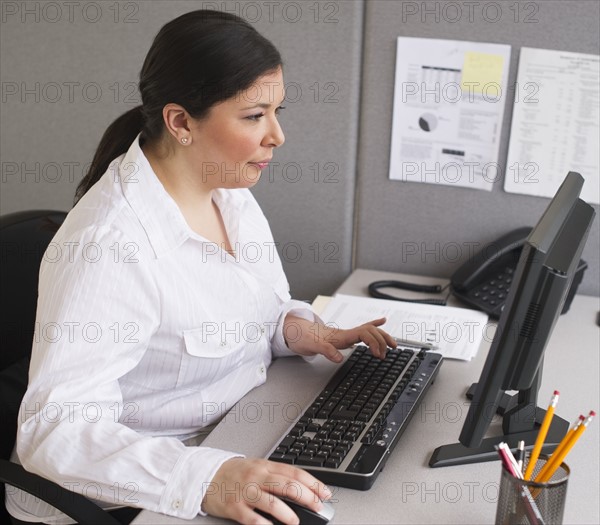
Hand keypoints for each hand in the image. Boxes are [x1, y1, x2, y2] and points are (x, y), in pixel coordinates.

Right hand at [202, 457, 331, 524]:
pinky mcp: (234, 507)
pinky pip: (252, 518)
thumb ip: (277, 476)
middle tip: (319, 507)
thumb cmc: (236, 473)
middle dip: (307, 497)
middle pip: (287, 485)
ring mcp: (246, 492)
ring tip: (296, 521)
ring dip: (287, 513)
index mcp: (266, 466)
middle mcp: (257, 477)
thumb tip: (303, 490)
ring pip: (272, 501)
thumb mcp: (258, 467)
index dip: (313, 483)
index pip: (295, 473)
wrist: (207, 475)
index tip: (326, 493)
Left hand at [283, 315, 396, 362]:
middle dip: (383, 340)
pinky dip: (374, 325)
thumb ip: (326, 351)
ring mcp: (347, 333)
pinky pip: (363, 330)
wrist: (296, 332)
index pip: (364, 334)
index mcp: (342, 335)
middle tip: (388, 353)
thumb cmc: (304, 338)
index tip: (379, 354)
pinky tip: (382, 321)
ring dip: (383, 335)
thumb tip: (339, 358)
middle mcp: (346, 333)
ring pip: (370, 330)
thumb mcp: (312, 347)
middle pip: (371, 331)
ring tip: (393, 343)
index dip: (374, 342)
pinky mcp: (345, 336)